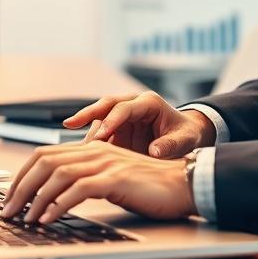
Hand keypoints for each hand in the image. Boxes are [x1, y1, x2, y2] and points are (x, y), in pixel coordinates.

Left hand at [0, 140, 195, 223]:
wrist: (184, 184)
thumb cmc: (151, 187)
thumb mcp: (113, 179)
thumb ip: (88, 180)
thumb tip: (56, 197)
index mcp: (93, 149)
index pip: (45, 155)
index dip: (22, 175)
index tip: (9, 197)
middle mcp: (97, 151)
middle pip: (45, 162)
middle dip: (20, 187)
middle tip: (7, 211)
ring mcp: (107, 164)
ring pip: (57, 175)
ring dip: (35, 199)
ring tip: (24, 219)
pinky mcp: (117, 179)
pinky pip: (79, 190)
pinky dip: (58, 205)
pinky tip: (48, 220)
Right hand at [62, 91, 215, 158]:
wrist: (186, 136)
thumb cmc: (187, 134)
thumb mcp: (185, 140)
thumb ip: (171, 145)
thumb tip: (154, 152)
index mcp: (148, 103)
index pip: (124, 107)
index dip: (112, 120)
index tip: (102, 135)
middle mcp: (132, 106)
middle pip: (105, 106)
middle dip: (87, 114)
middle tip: (70, 124)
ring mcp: (122, 118)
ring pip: (99, 121)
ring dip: (87, 133)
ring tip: (73, 148)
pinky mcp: (117, 131)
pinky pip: (100, 135)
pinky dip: (90, 145)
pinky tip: (79, 156)